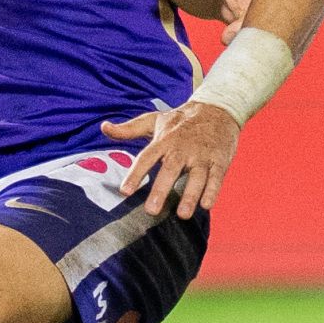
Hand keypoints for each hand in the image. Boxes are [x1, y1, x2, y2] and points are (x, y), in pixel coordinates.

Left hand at [103, 97, 239, 218]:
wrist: (217, 108)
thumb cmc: (181, 120)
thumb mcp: (154, 120)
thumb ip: (129, 129)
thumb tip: (104, 127)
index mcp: (164, 139)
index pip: (147, 157)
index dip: (135, 174)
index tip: (125, 191)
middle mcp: (182, 147)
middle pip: (171, 168)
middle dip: (162, 189)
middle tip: (152, 210)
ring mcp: (202, 154)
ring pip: (196, 176)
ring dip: (190, 195)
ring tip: (183, 214)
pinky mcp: (219, 160)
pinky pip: (216, 177)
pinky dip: (212, 190)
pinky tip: (206, 205)